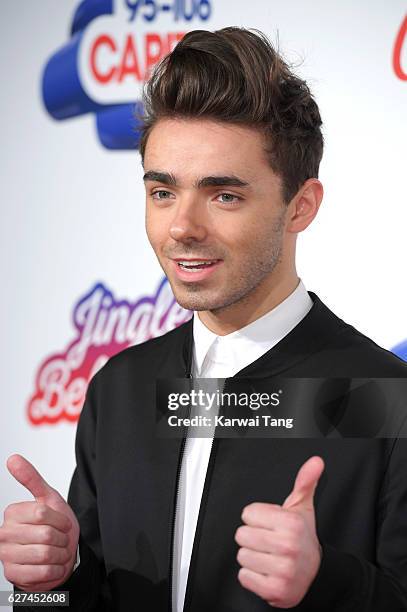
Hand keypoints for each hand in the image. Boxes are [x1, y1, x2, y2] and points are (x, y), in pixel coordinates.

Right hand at [0, 454, 79, 591]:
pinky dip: (55, 569)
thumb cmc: (54, 526)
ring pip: (45, 554)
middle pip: (45, 534)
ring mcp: (7, 556)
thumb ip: (31, 478)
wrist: (60, 555)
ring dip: (60, 554)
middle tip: (60, 539)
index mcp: (12, 513)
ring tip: (57, 551)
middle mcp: (4, 534)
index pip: (42, 513)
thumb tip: (12, 458)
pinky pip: (43, 572)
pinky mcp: (13, 575)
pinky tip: (53, 565)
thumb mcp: (48, 498)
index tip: (61, 522)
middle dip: (61, 538)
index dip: (60, 520)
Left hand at [235, 455, 323, 608]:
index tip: (270, 524)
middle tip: (268, 540)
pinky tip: (266, 570)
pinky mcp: (274, 590)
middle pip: (242, 535)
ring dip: (252, 557)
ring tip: (268, 555)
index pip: (248, 513)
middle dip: (253, 537)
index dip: (257, 518)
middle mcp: (288, 546)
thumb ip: (305, 482)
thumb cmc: (303, 538)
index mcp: (291, 523)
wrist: (316, 574)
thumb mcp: (303, 507)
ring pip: (242, 556)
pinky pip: (244, 576)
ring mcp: (282, 570)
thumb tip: (315, 462)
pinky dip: (252, 575)